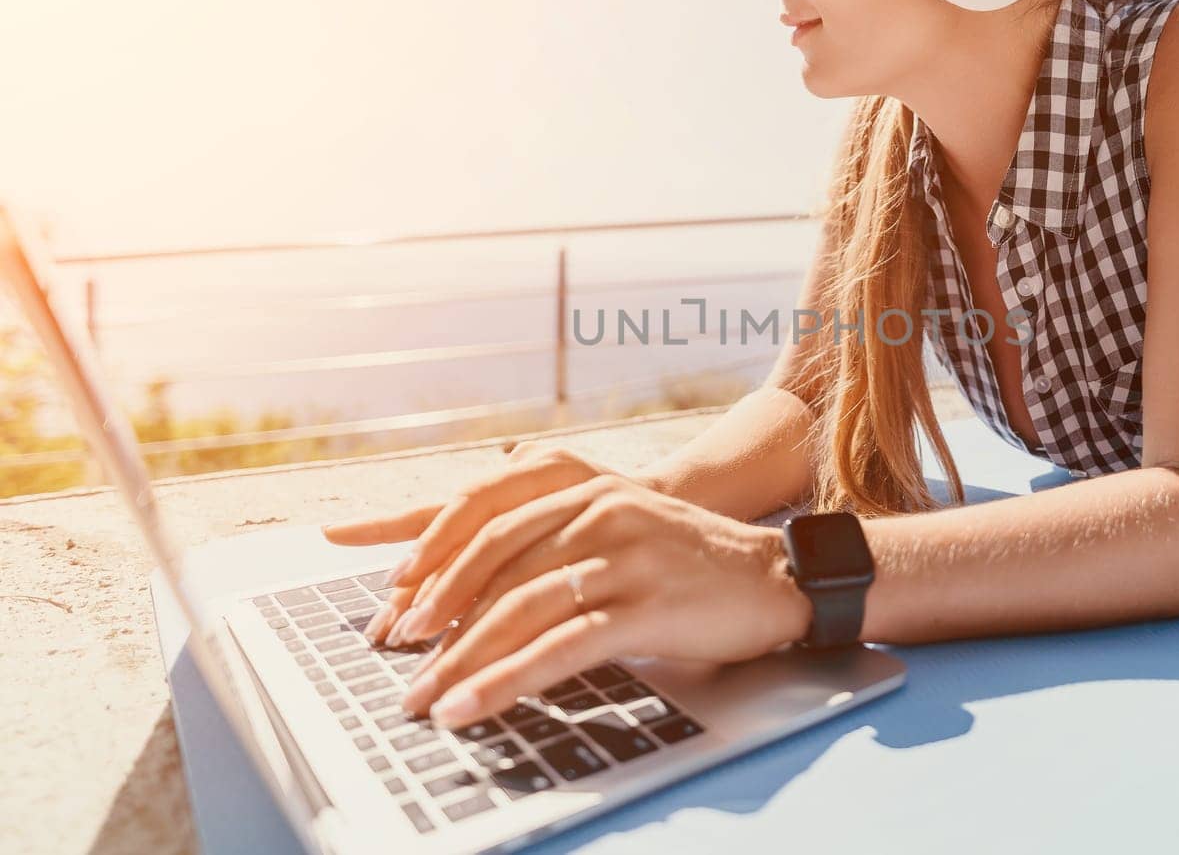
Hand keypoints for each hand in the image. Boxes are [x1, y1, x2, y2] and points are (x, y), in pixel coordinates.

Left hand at [329, 469, 812, 728]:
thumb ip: (556, 536)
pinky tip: (472, 706)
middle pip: (492, 562)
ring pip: (518, 609)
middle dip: (434, 614)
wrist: (774, 577)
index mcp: (584, 487)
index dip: (431, 555)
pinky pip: (558, 648)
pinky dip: (505, 681)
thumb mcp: (619, 527)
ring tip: (424, 697)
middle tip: (395, 655)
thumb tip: (481, 578)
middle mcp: (599, 511)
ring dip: (459, 659)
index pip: (485, 514)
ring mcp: (623, 556)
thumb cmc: (688, 561)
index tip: (390, 598)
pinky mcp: (645, 606)